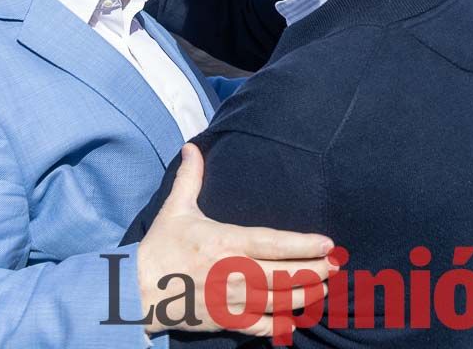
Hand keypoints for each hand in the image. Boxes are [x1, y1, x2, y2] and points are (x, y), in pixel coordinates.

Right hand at [137, 144, 333, 337]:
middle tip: (336, 265)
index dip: (304, 245)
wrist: (136, 291)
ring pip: (279, 301)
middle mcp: (233, 273)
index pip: (274, 243)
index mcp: (226, 242)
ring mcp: (231, 300)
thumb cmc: (159, 248)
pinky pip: (260, 326)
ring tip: (324, 288)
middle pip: (285, 274)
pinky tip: (295, 320)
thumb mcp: (175, 210)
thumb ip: (191, 179)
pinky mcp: (226, 321)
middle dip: (315, 270)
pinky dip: (280, 325)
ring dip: (305, 295)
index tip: (327, 243)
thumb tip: (192, 146)